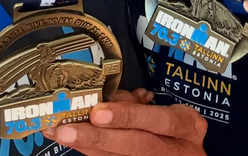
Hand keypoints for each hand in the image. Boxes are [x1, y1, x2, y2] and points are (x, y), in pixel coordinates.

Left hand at [43, 93, 206, 155]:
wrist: (187, 155)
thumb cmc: (176, 127)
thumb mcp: (171, 110)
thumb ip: (140, 104)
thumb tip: (106, 99)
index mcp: (188, 125)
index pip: (160, 120)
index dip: (129, 117)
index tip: (98, 111)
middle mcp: (177, 149)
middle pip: (137, 145)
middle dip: (99, 137)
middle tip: (67, 129)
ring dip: (87, 146)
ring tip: (59, 133)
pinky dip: (93, 152)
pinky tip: (73, 142)